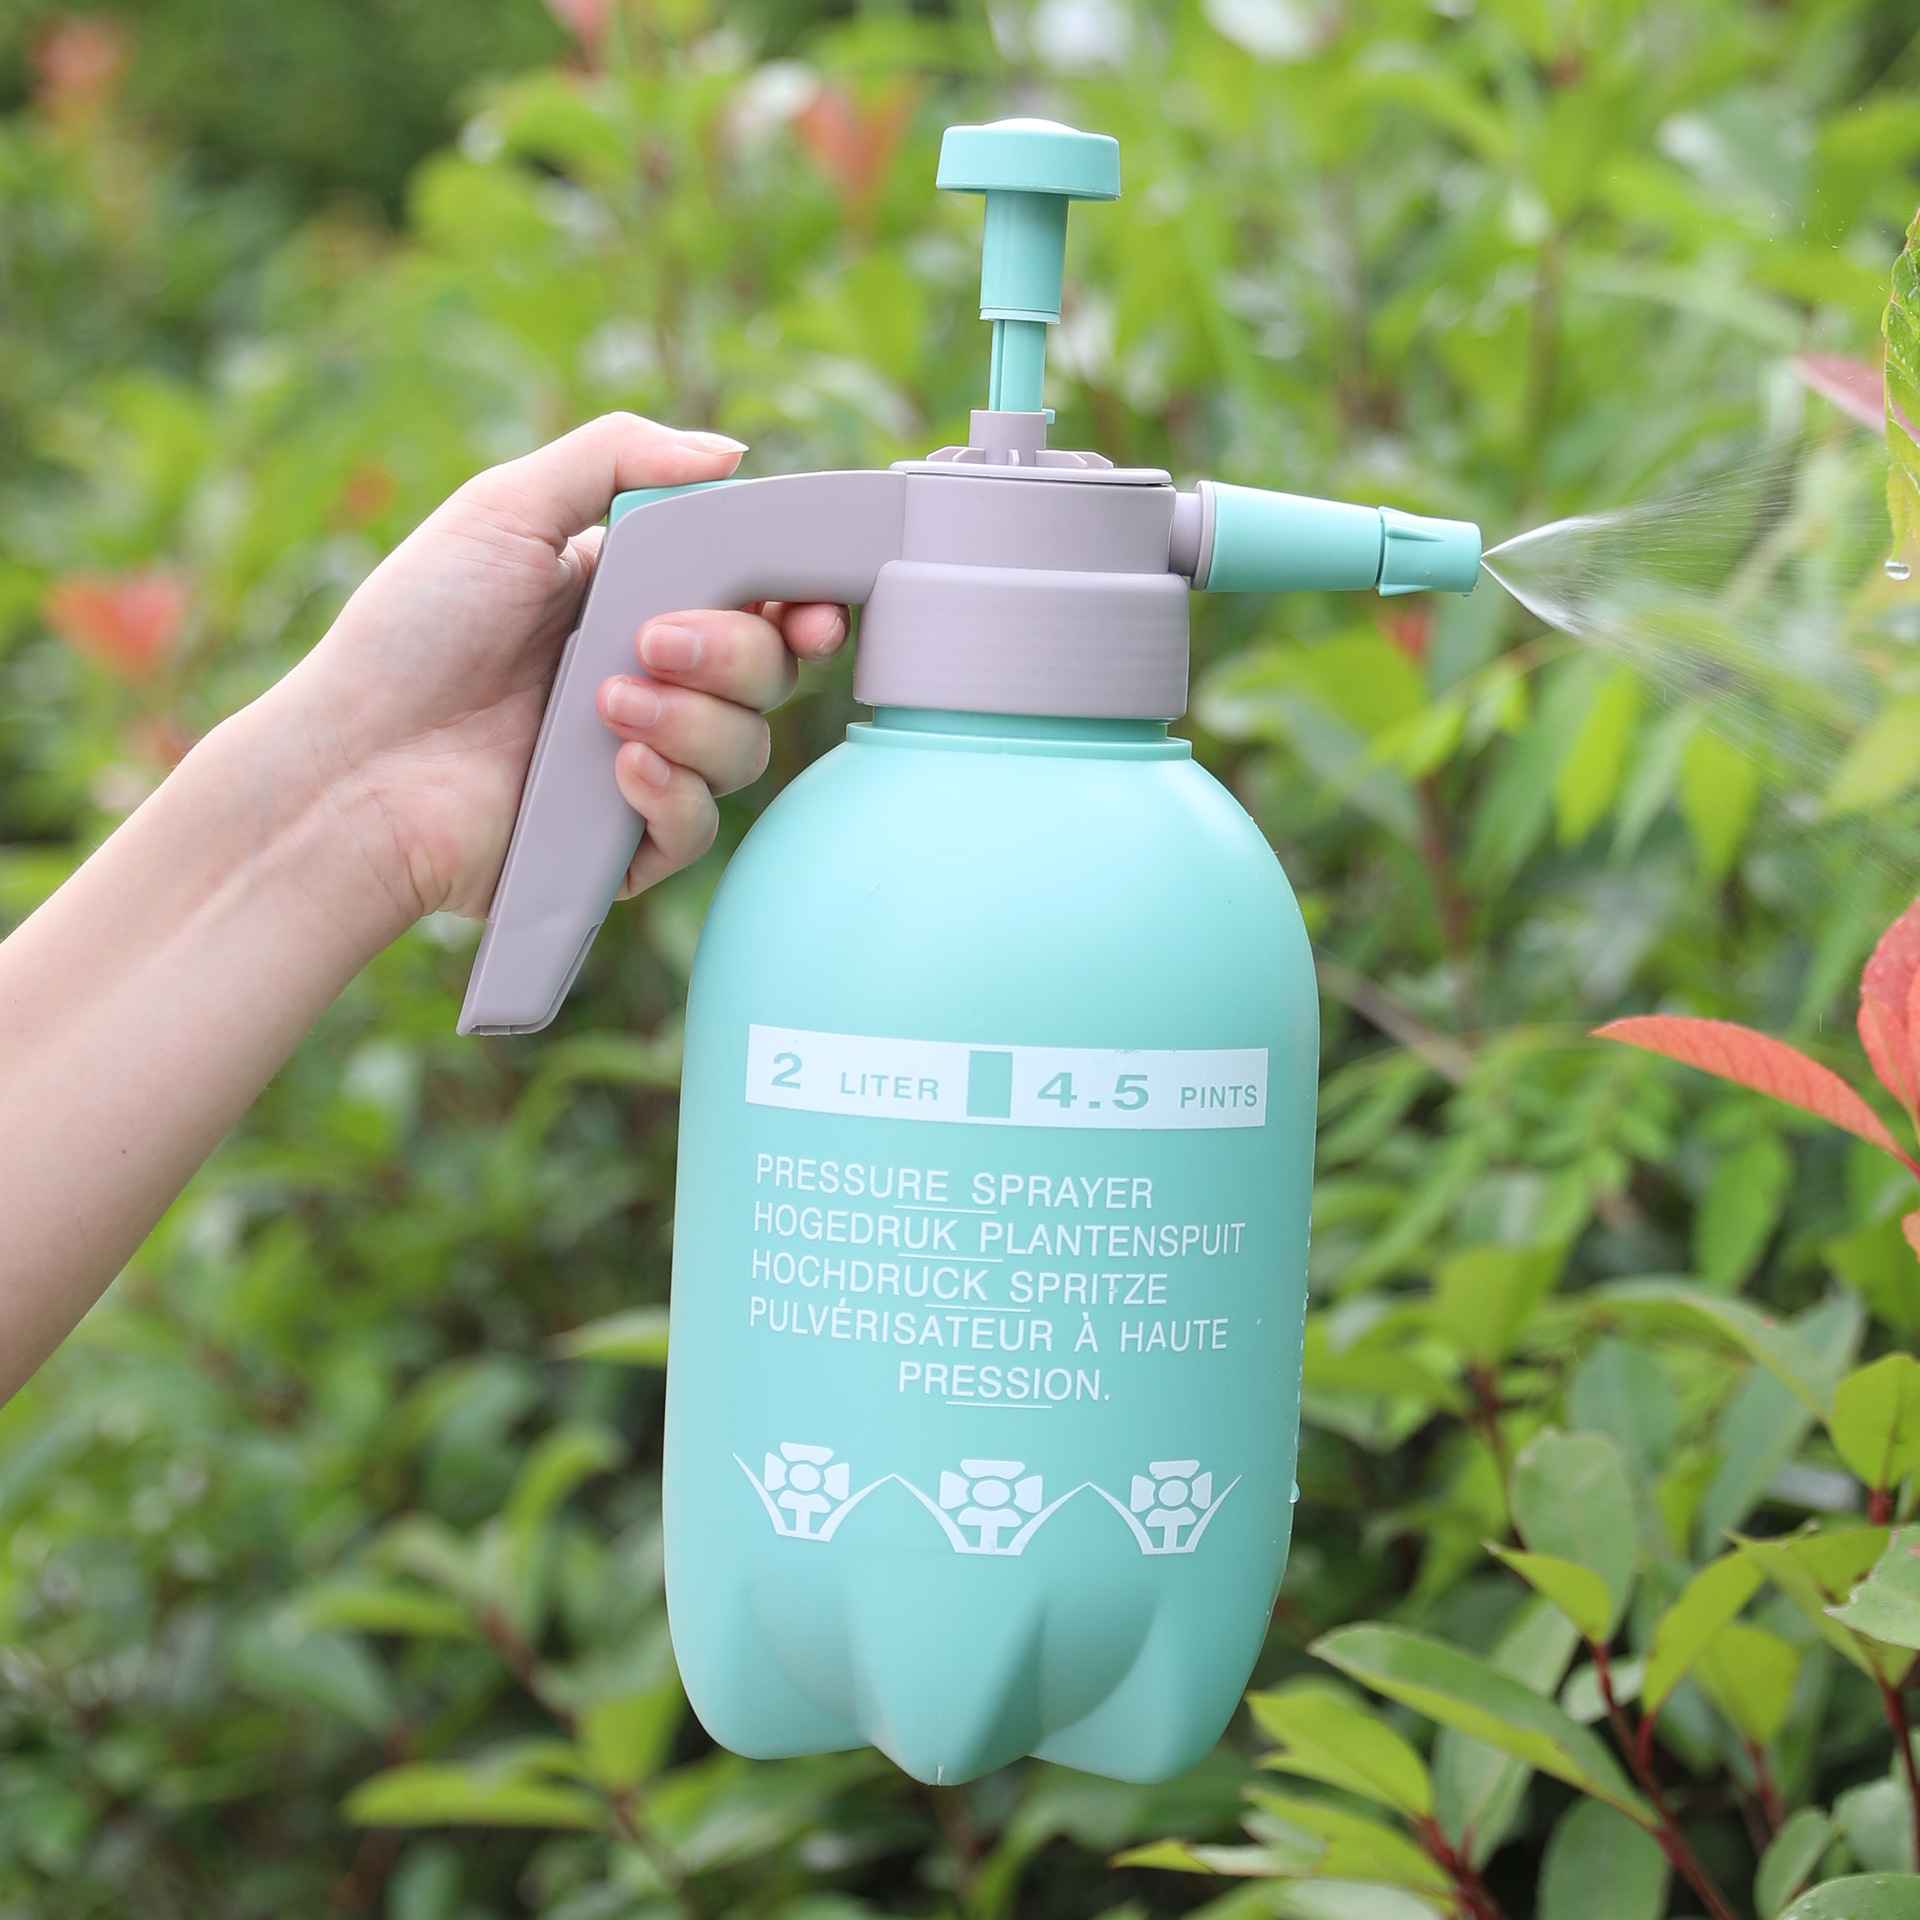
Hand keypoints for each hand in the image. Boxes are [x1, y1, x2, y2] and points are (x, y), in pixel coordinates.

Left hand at [276, 412, 846, 924]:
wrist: (355, 759)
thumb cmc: (414, 628)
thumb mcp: (505, 507)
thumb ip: (617, 457)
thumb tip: (731, 453)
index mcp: (637, 597)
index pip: (757, 598)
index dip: (802, 601)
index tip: (811, 607)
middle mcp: (652, 679)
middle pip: (769, 670)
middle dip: (735, 653)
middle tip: (656, 643)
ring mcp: (643, 761)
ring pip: (746, 750)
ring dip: (695, 723)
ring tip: (605, 709)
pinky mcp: (624, 842)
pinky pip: (701, 827)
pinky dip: (674, 795)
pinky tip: (620, 769)